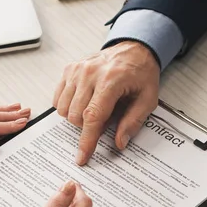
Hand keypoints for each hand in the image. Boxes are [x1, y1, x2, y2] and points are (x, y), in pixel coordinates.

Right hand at [53, 41, 159, 164]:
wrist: (133, 49)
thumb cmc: (141, 73)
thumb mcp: (148, 99)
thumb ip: (133, 122)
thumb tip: (119, 143)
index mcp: (111, 80)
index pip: (93, 117)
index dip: (87, 141)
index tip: (82, 157)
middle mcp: (90, 73)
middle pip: (76, 116)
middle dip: (88, 127)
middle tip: (106, 118)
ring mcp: (77, 70)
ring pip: (64, 109)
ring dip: (77, 117)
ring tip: (96, 108)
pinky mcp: (69, 69)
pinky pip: (58, 98)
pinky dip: (69, 107)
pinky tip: (84, 102)